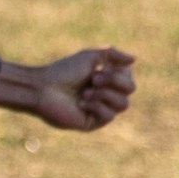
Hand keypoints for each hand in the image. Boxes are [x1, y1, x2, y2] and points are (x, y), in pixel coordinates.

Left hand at [0, 47, 137, 130]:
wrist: (44, 88)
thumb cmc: (64, 71)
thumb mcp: (90, 56)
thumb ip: (113, 54)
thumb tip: (134, 60)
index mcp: (107, 80)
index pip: (129, 77)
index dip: (118, 73)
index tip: (99, 69)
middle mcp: (106, 95)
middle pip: (130, 90)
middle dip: (113, 82)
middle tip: (93, 79)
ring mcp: (100, 109)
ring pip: (123, 104)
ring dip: (104, 95)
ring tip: (85, 92)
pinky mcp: (93, 123)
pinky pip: (109, 116)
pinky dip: (96, 106)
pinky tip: (81, 103)